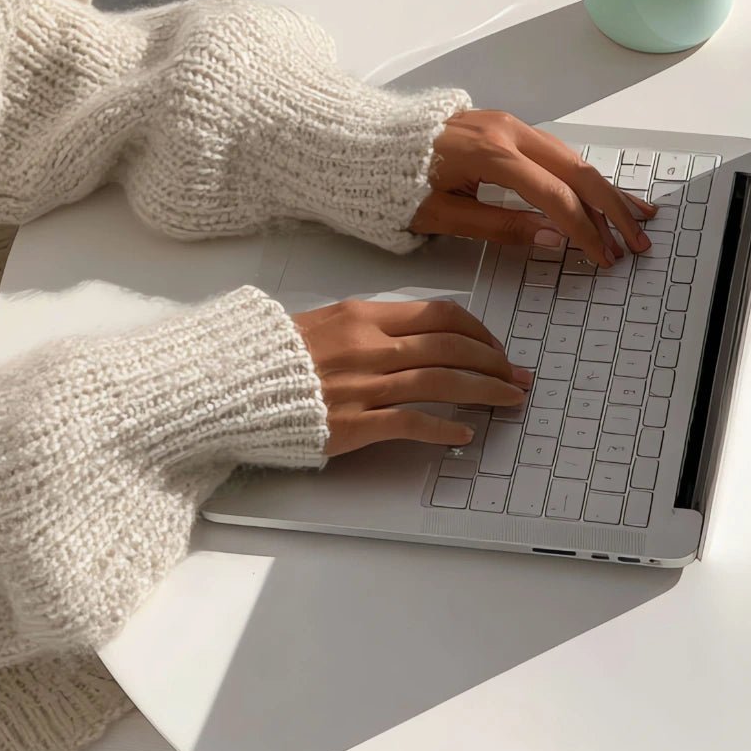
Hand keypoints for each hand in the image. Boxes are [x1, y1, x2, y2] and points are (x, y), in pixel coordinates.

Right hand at [293, 298, 528, 455]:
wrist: (232, 384)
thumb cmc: (276, 356)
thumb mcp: (326, 324)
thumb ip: (370, 329)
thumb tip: (416, 337)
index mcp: (364, 316)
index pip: (440, 315)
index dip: (479, 332)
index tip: (496, 347)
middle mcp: (370, 346)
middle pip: (451, 347)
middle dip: (494, 362)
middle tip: (517, 376)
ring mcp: (364, 385)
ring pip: (441, 381)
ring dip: (484, 391)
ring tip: (508, 401)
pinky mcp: (354, 423)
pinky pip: (412, 423)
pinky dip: (444, 428)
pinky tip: (465, 434)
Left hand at [411, 110, 655, 267]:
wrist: (361, 142)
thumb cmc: (392, 183)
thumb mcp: (441, 215)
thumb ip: (500, 227)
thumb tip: (554, 237)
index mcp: (491, 154)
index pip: (555, 197)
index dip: (584, 231)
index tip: (603, 257)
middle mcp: (507, 130)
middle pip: (575, 170)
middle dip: (611, 208)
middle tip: (637, 239)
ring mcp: (506, 122)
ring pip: (569, 156)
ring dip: (603, 188)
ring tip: (635, 214)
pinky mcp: (501, 123)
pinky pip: (552, 148)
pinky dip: (578, 172)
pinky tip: (597, 189)